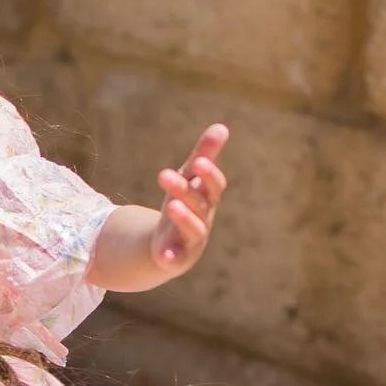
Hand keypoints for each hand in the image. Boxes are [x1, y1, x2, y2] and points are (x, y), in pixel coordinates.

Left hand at [151, 124, 229, 271]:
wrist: (168, 245)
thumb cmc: (183, 206)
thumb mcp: (189, 180)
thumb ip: (203, 156)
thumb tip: (221, 127)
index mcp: (207, 199)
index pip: (214, 186)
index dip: (208, 174)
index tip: (197, 161)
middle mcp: (203, 219)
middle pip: (199, 204)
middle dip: (184, 190)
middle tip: (165, 175)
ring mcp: (191, 240)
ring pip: (193, 229)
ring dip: (184, 218)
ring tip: (171, 206)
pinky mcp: (177, 258)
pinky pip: (176, 258)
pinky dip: (171, 256)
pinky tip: (163, 254)